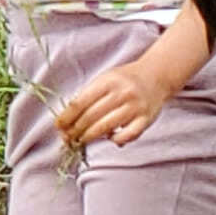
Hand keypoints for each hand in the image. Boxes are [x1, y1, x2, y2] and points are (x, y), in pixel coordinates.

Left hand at [56, 54, 180, 150]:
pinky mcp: (146, 119)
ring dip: (90, 136)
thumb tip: (68, 119)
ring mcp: (135, 107)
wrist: (156, 75)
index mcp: (108, 81)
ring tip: (82, 140)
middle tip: (68, 138)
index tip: (59, 126)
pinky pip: (128, 135)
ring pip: (106, 127)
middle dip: (76, 130)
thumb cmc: (126, 79)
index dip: (67, 117)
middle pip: (91, 116)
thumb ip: (89, 96)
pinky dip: (116, 140)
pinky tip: (111, 138)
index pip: (81, 102)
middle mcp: (122, 93)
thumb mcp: (106, 79)